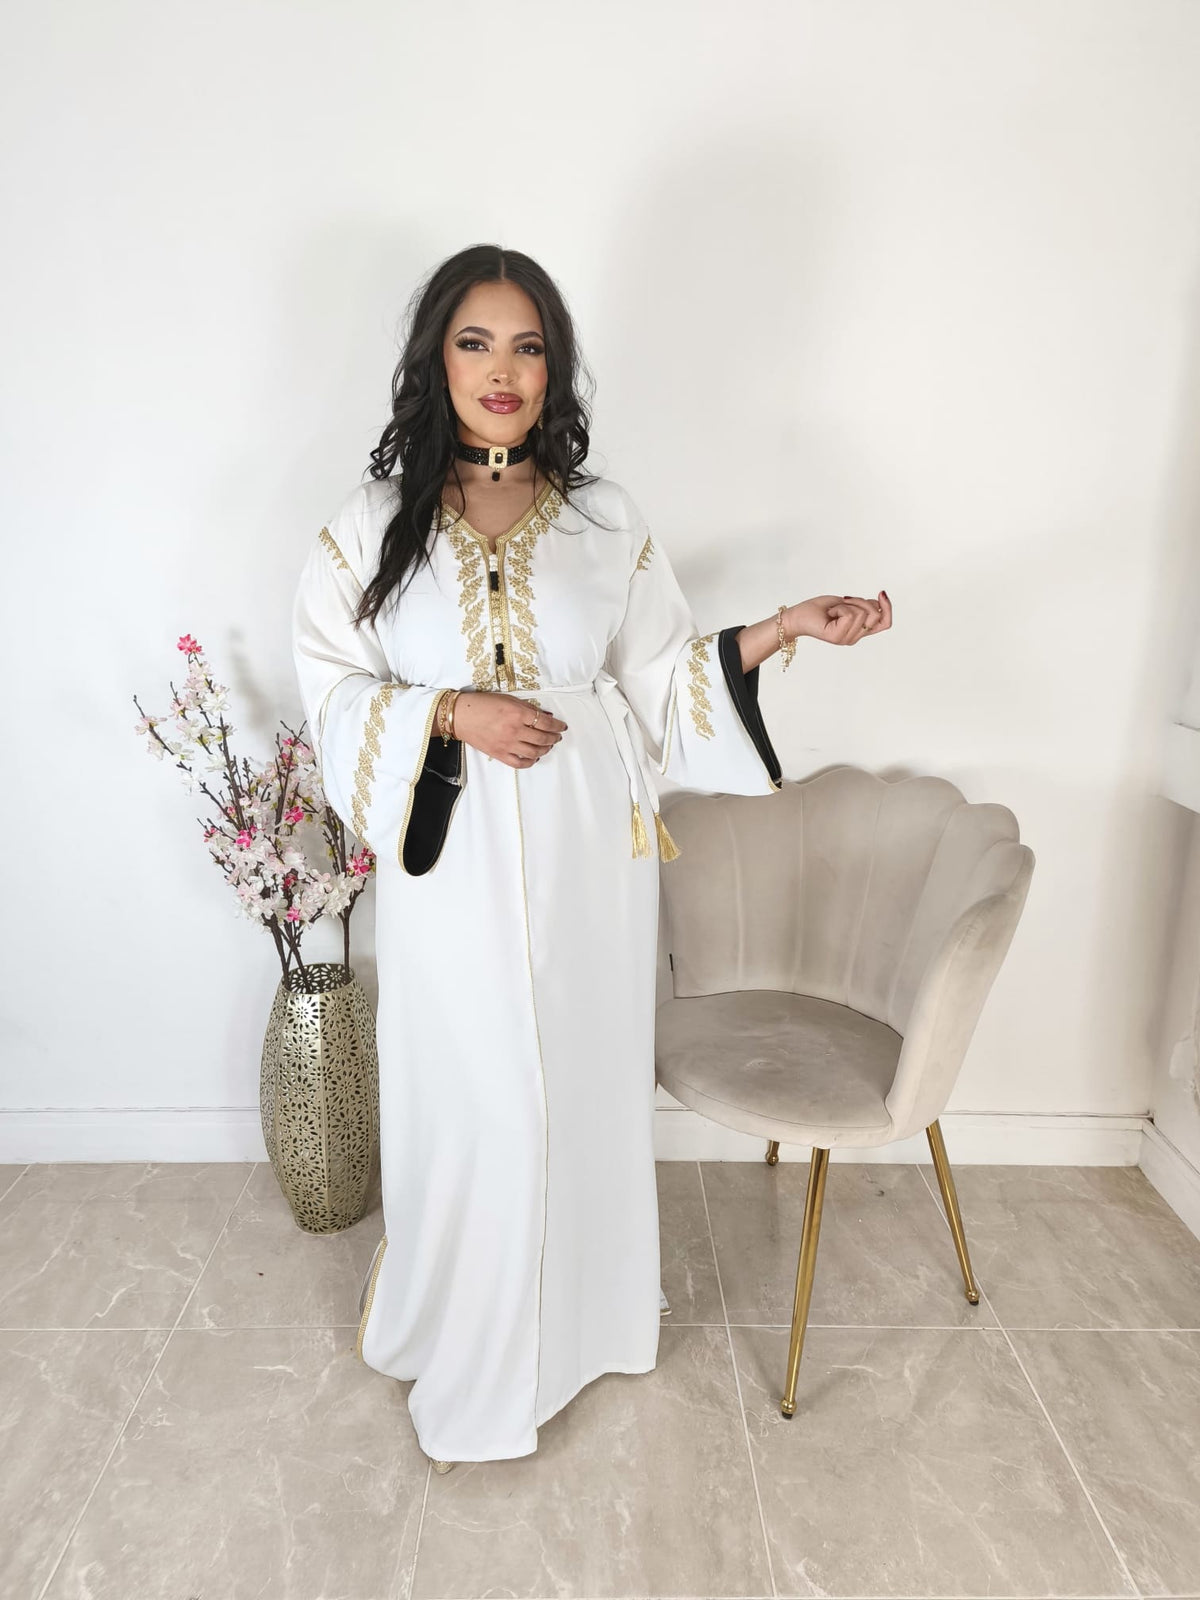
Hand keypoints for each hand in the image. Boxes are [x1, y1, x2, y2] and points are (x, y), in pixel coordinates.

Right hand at [451, 691, 566, 767]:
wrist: (461, 716)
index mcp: (518, 713)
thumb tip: (546, 715)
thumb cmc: (482, 704)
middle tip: (557, 736)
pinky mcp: (499, 754)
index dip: (557, 725)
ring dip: (545, 749)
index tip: (562, 726)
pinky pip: (520, 763)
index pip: (546, 722)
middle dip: (554, 738)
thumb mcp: (508, 699)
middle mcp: (514, 730)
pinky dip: (530, 761)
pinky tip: (533, 757)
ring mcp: (507, 744)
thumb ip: (528, 707)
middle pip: (543, 738)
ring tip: (548, 746)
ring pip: (534, 752)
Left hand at [784, 591, 891, 646]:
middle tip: (844, 601)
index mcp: (859, 631)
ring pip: (862, 613)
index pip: (885, 624)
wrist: (797, 617)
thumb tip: (879, 601)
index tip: (881, 593)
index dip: (888, 608)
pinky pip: (850, 614)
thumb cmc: (819, 609)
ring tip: (834, 609)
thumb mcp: (847, 603)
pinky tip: (829, 613)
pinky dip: (839, 607)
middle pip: (875, 615)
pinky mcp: (837, 637)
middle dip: (861, 601)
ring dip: (847, 604)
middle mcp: (854, 638)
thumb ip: (864, 606)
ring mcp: (846, 639)